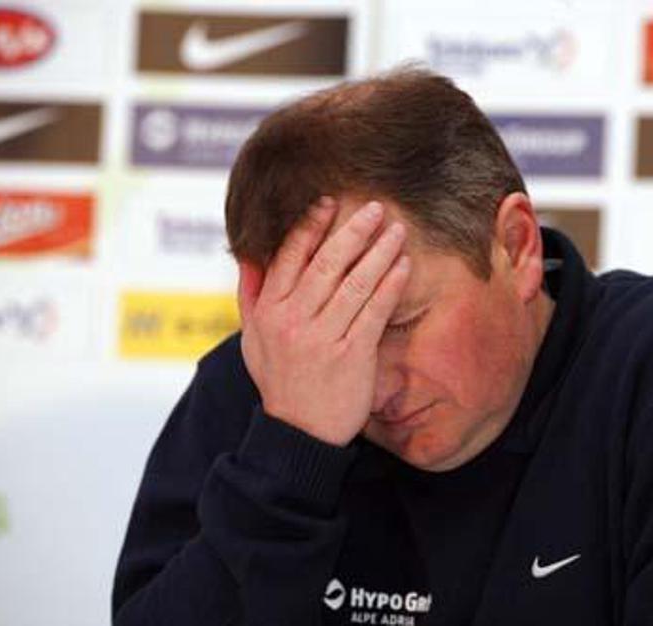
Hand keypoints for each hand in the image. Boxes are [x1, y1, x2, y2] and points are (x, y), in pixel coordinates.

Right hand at [237, 198, 410, 445]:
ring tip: (397, 231)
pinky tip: (403, 267)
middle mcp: (294, 321)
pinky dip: (390, 286)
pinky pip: (374, 312)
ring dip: (379, 252)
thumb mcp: (251, 338)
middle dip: (354, 230)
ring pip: (355, 283)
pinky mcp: (352, 355)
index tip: (330, 203)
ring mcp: (324, 338)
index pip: (290, 257)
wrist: (299, 434)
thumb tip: (249, 253)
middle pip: (327, 263)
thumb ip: (251, 295)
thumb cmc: (279, 381)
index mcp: (269, 311)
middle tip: (376, 208)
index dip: (311, 226)